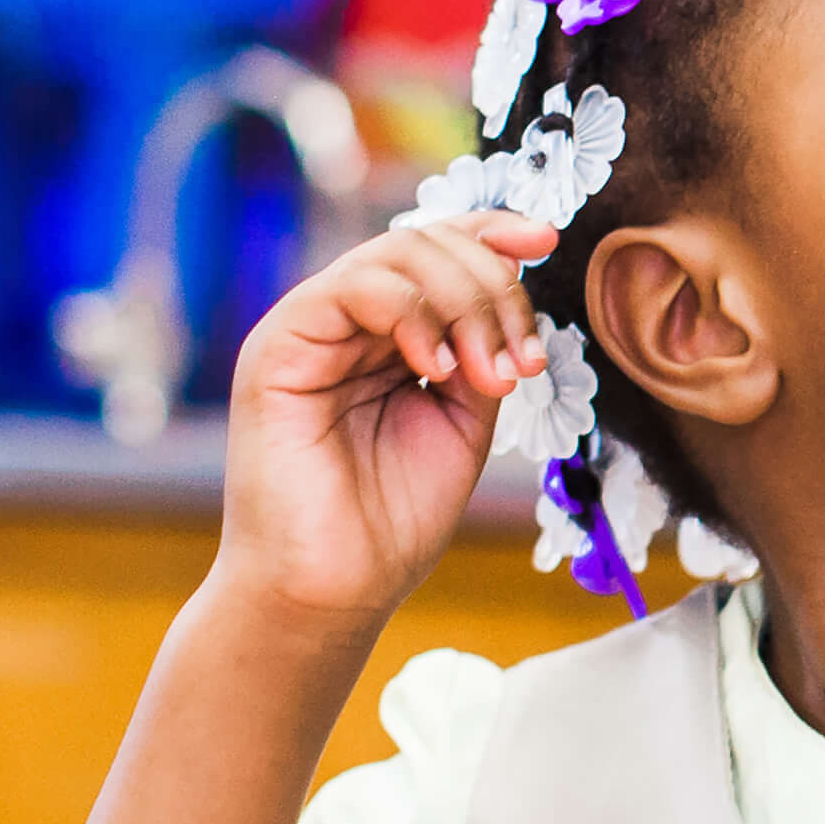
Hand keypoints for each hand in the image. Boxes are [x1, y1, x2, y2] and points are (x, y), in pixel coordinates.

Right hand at [210, 213, 559, 636]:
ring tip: (486, 374)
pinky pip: (352, 286)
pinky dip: (413, 312)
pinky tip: (436, 368)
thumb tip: (513, 290)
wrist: (333, 589)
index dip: (492, 233)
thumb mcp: (464, 420)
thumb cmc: (391, 518)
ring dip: (465, 301)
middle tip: (519, 362)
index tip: (546, 241)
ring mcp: (310, 331)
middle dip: (494, 288)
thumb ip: (482, 352)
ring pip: (396, 253)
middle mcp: (346, 324)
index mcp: (388, 336)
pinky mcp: (278, 348)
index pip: (440, 252)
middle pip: (428, 244)